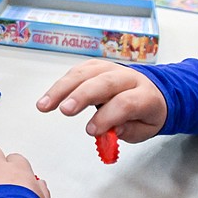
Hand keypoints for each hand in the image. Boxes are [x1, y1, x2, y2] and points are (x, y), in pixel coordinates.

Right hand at [36, 59, 167, 142]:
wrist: (152, 90)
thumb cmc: (145, 112)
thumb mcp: (146, 129)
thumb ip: (130, 131)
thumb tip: (112, 130)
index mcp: (145, 95)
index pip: (126, 102)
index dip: (108, 116)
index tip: (92, 131)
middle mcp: (128, 77)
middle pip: (104, 82)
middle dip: (82, 95)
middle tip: (65, 110)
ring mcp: (111, 68)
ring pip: (86, 73)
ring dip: (63, 88)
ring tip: (45, 105)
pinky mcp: (96, 66)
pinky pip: (78, 70)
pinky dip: (62, 83)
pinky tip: (51, 96)